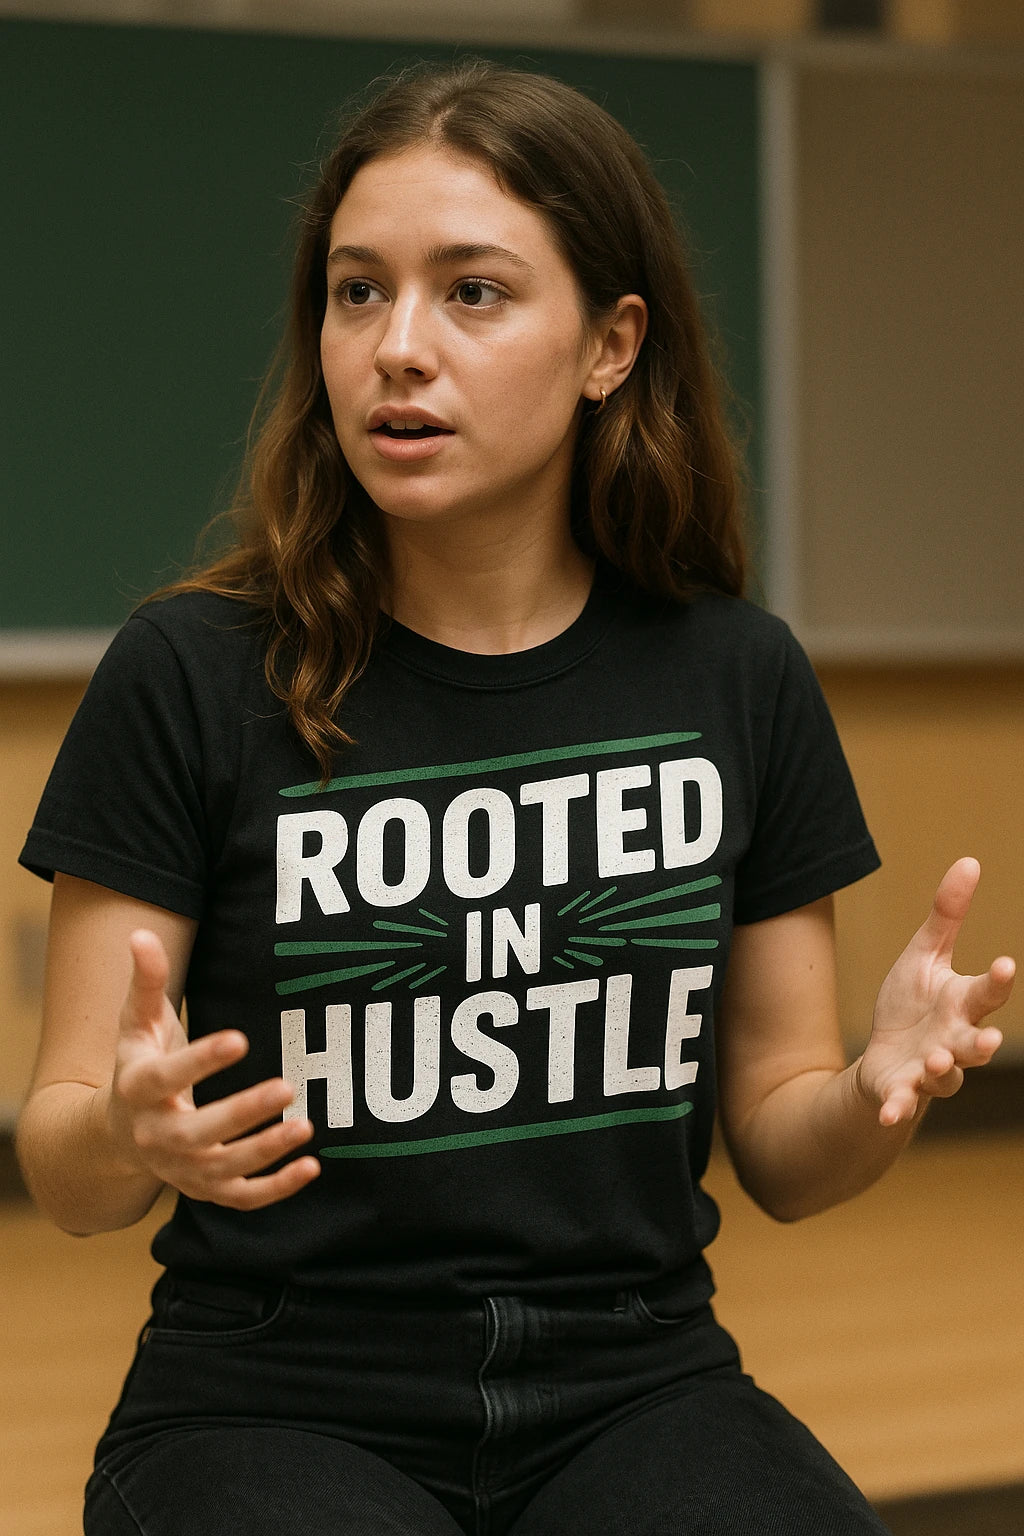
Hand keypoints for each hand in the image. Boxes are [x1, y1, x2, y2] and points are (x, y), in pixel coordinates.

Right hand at [106, 929, 319, 1208]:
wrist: (119, 1134)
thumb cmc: (139, 1065)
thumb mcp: (136, 1024)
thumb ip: (147, 982)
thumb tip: (140, 934)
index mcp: (137, 1089)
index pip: (167, 1077)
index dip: (201, 1061)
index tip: (240, 1038)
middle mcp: (156, 1136)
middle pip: (197, 1133)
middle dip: (242, 1113)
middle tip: (287, 1087)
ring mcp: (181, 1169)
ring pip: (223, 1169)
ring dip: (265, 1152)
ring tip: (306, 1126)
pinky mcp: (206, 1189)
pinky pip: (241, 1198)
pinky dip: (276, 1190)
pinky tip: (312, 1166)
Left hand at [858, 858, 1014, 1126]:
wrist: (884, 1056)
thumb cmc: (913, 1003)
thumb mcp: (924, 954)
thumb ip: (947, 915)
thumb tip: (969, 861)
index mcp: (962, 1004)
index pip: (987, 992)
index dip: (998, 981)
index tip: (1006, 964)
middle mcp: (955, 1040)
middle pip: (976, 1041)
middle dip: (983, 1042)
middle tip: (988, 1038)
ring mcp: (931, 1070)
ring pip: (947, 1075)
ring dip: (943, 1070)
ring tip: (935, 1061)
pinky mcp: (902, 1090)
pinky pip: (903, 1102)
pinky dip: (897, 1107)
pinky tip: (890, 1111)